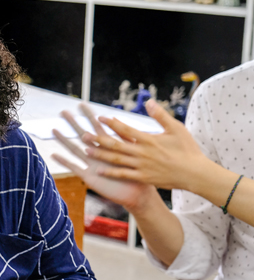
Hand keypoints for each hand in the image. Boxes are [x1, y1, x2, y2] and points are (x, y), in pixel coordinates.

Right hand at [51, 104, 152, 208]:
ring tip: (54, 129)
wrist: (138, 194)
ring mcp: (92, 164)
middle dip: (73, 123)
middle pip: (83, 135)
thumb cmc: (140, 174)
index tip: (82, 104)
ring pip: (75, 149)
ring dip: (64, 140)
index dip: (90, 116)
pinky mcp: (89, 177)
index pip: (97, 126)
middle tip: (63, 112)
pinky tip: (54, 155)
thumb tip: (120, 119)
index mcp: (110, 146)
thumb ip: (127, 137)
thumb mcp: (136, 152)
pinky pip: (74, 167)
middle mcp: (98, 153)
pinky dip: (64, 161)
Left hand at [80, 99, 210, 191]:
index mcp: (149, 139)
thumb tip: (149, 101)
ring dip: (100, 155)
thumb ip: (161, 115)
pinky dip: (110, 173)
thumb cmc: (187, 149)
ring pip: (116, 160)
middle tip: (84, 135)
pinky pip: (123, 175)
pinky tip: (99, 171)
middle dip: (98, 139)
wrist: (195, 173)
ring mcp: (142, 166)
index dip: (111, 123)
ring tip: (86, 150)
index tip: (100, 118)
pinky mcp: (143, 177)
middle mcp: (142, 153)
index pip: (126, 129)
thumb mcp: (176, 129)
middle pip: (116, 145)